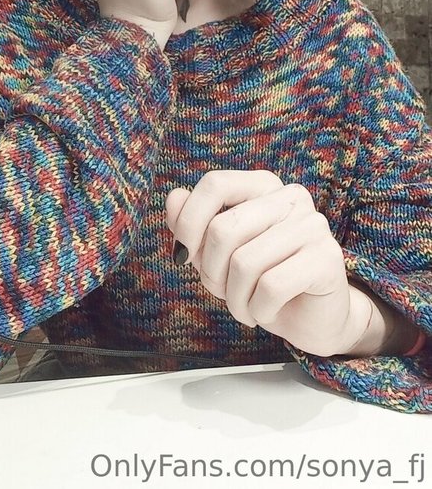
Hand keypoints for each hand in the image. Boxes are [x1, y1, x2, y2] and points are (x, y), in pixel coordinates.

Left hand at [166, 170, 352, 356]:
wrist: (311, 318)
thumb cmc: (262, 280)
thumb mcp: (218, 253)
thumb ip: (194, 224)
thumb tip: (175, 198)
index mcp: (264, 186)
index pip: (216, 184)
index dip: (189, 222)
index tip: (183, 255)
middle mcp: (291, 197)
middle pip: (224, 229)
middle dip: (212, 272)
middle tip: (223, 292)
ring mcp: (312, 225)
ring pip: (244, 263)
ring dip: (236, 299)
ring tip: (246, 307)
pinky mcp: (327, 258)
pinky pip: (271, 287)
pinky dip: (259, 310)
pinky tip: (266, 311)